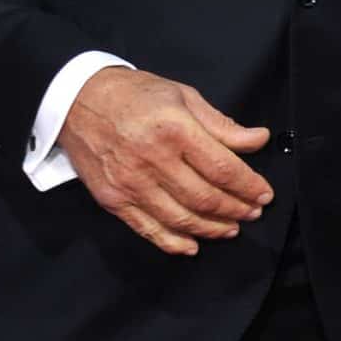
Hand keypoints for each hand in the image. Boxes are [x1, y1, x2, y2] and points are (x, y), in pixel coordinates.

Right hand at [60, 67, 271, 255]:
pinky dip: (174, 242)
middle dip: (236, 210)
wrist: (76, 100)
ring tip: (231, 228)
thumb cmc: (133, 95)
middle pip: (205, 197)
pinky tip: (193, 245)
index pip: (222, 168)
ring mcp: (131, 182)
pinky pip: (148, 229)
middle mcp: (152, 158)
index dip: (248, 186)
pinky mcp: (113, 199)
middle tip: (252, 213)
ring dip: (212, 229)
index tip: (264, 194)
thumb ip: (221, 124)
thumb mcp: (182, 96)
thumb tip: (257, 140)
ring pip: (181, 218)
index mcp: (174, 128)